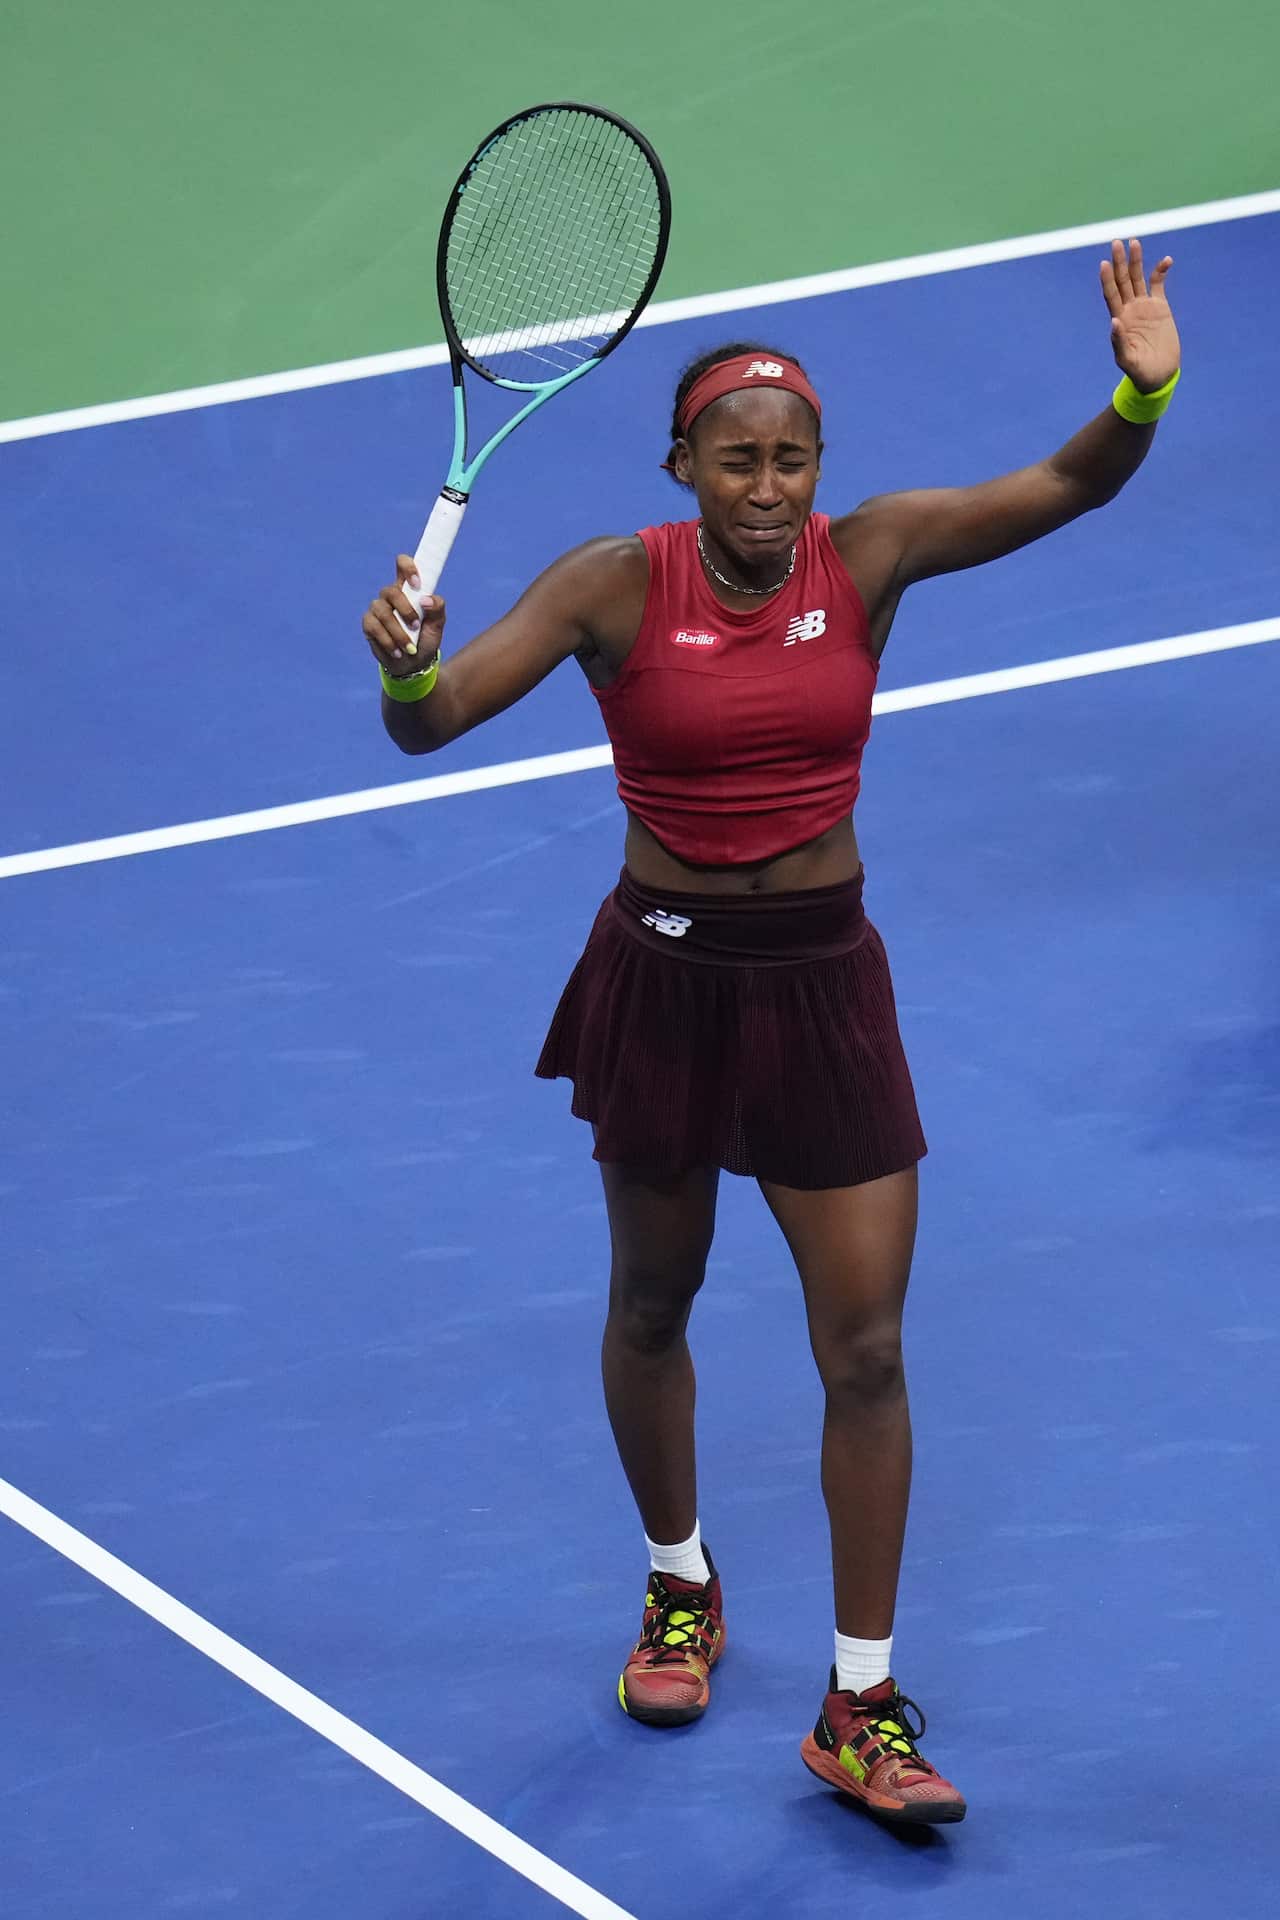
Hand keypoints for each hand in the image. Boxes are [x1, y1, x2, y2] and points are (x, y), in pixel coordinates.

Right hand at [362, 556, 446, 671]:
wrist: (414, 664)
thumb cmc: (425, 639)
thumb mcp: (437, 625)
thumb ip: (437, 608)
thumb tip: (425, 599)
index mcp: (408, 589)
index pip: (402, 565)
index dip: (408, 568)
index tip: (417, 584)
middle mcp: (391, 595)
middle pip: (391, 591)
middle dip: (405, 611)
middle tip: (416, 626)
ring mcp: (378, 609)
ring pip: (383, 612)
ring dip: (398, 632)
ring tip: (409, 648)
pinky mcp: (369, 624)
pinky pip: (374, 627)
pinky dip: (388, 642)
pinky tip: (397, 652)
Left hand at [1100, 237, 1179, 392]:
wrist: (1159, 375)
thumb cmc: (1139, 372)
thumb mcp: (1126, 360)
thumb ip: (1118, 342)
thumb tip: (1114, 321)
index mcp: (1120, 319)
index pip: (1111, 294)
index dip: (1107, 279)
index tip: (1104, 263)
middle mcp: (1130, 309)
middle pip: (1123, 280)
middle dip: (1119, 262)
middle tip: (1117, 242)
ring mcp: (1145, 307)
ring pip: (1139, 278)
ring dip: (1136, 261)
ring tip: (1134, 242)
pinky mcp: (1160, 307)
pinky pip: (1159, 284)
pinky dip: (1161, 272)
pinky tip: (1166, 260)